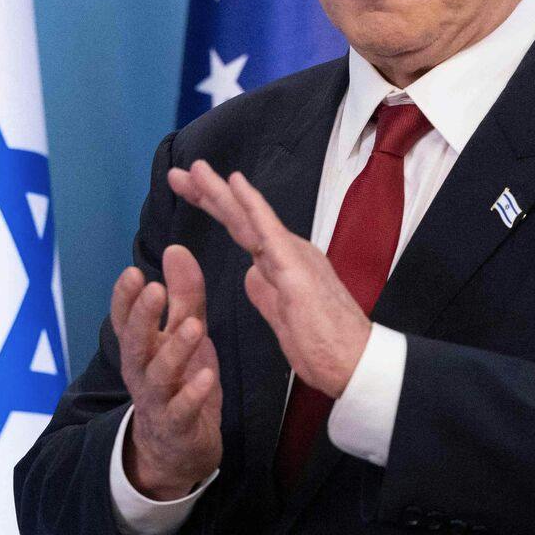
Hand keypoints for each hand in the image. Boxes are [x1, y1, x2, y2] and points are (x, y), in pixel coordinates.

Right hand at [113, 243, 222, 500]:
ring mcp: (157, 401)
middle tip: (154, 289)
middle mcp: (142, 372)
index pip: (124, 319)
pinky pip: (182, 411)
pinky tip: (208, 377)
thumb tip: (176, 248)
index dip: (126, 298)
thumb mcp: (184, 334)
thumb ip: (183, 295)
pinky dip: (194, 395)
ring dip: (175, 351)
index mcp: (141, 348)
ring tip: (194, 327)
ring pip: (158, 376)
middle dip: (142, 317)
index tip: (134, 272)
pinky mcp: (178, 426)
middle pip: (134, 343)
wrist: (178, 449)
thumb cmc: (180, 382)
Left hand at [168, 161, 371, 397]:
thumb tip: (250, 275)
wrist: (356, 365)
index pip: (241, 229)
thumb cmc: (325, 347)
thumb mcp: (282, 319)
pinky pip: (270, 232)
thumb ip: (266, 293)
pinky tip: (236, 184)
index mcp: (283, 263)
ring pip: (249, 218)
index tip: (187, 190)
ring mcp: (293, 257)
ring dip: (221, 192)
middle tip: (178, 172)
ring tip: (195, 169)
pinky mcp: (297, 269)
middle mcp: (288, 252)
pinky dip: (252, 206)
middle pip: (240, 218)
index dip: (215, 207)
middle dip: (208, 193)